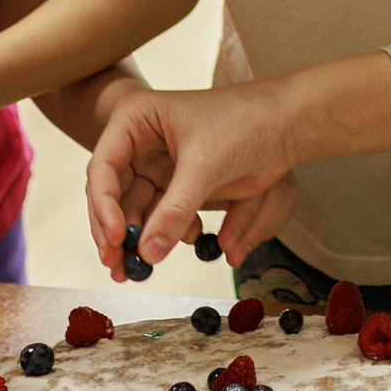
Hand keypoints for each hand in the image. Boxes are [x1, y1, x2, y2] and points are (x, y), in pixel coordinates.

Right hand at [86, 84, 297, 270]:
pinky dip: (165, 234)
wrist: (287, 124)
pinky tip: (186, 240)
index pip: (104, 167)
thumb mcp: (205, 166)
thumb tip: (148, 254)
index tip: (115, 238)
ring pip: (135, 209)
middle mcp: (139, 142)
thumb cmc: (245, 124)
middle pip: (113, 193)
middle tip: (116, 265)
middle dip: (114, 230)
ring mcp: (158, 164)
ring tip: (138, 270)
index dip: (104, 205)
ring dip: (138, 239)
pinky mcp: (178, 184)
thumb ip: (174, 211)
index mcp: (135, 120)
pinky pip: (161, 215)